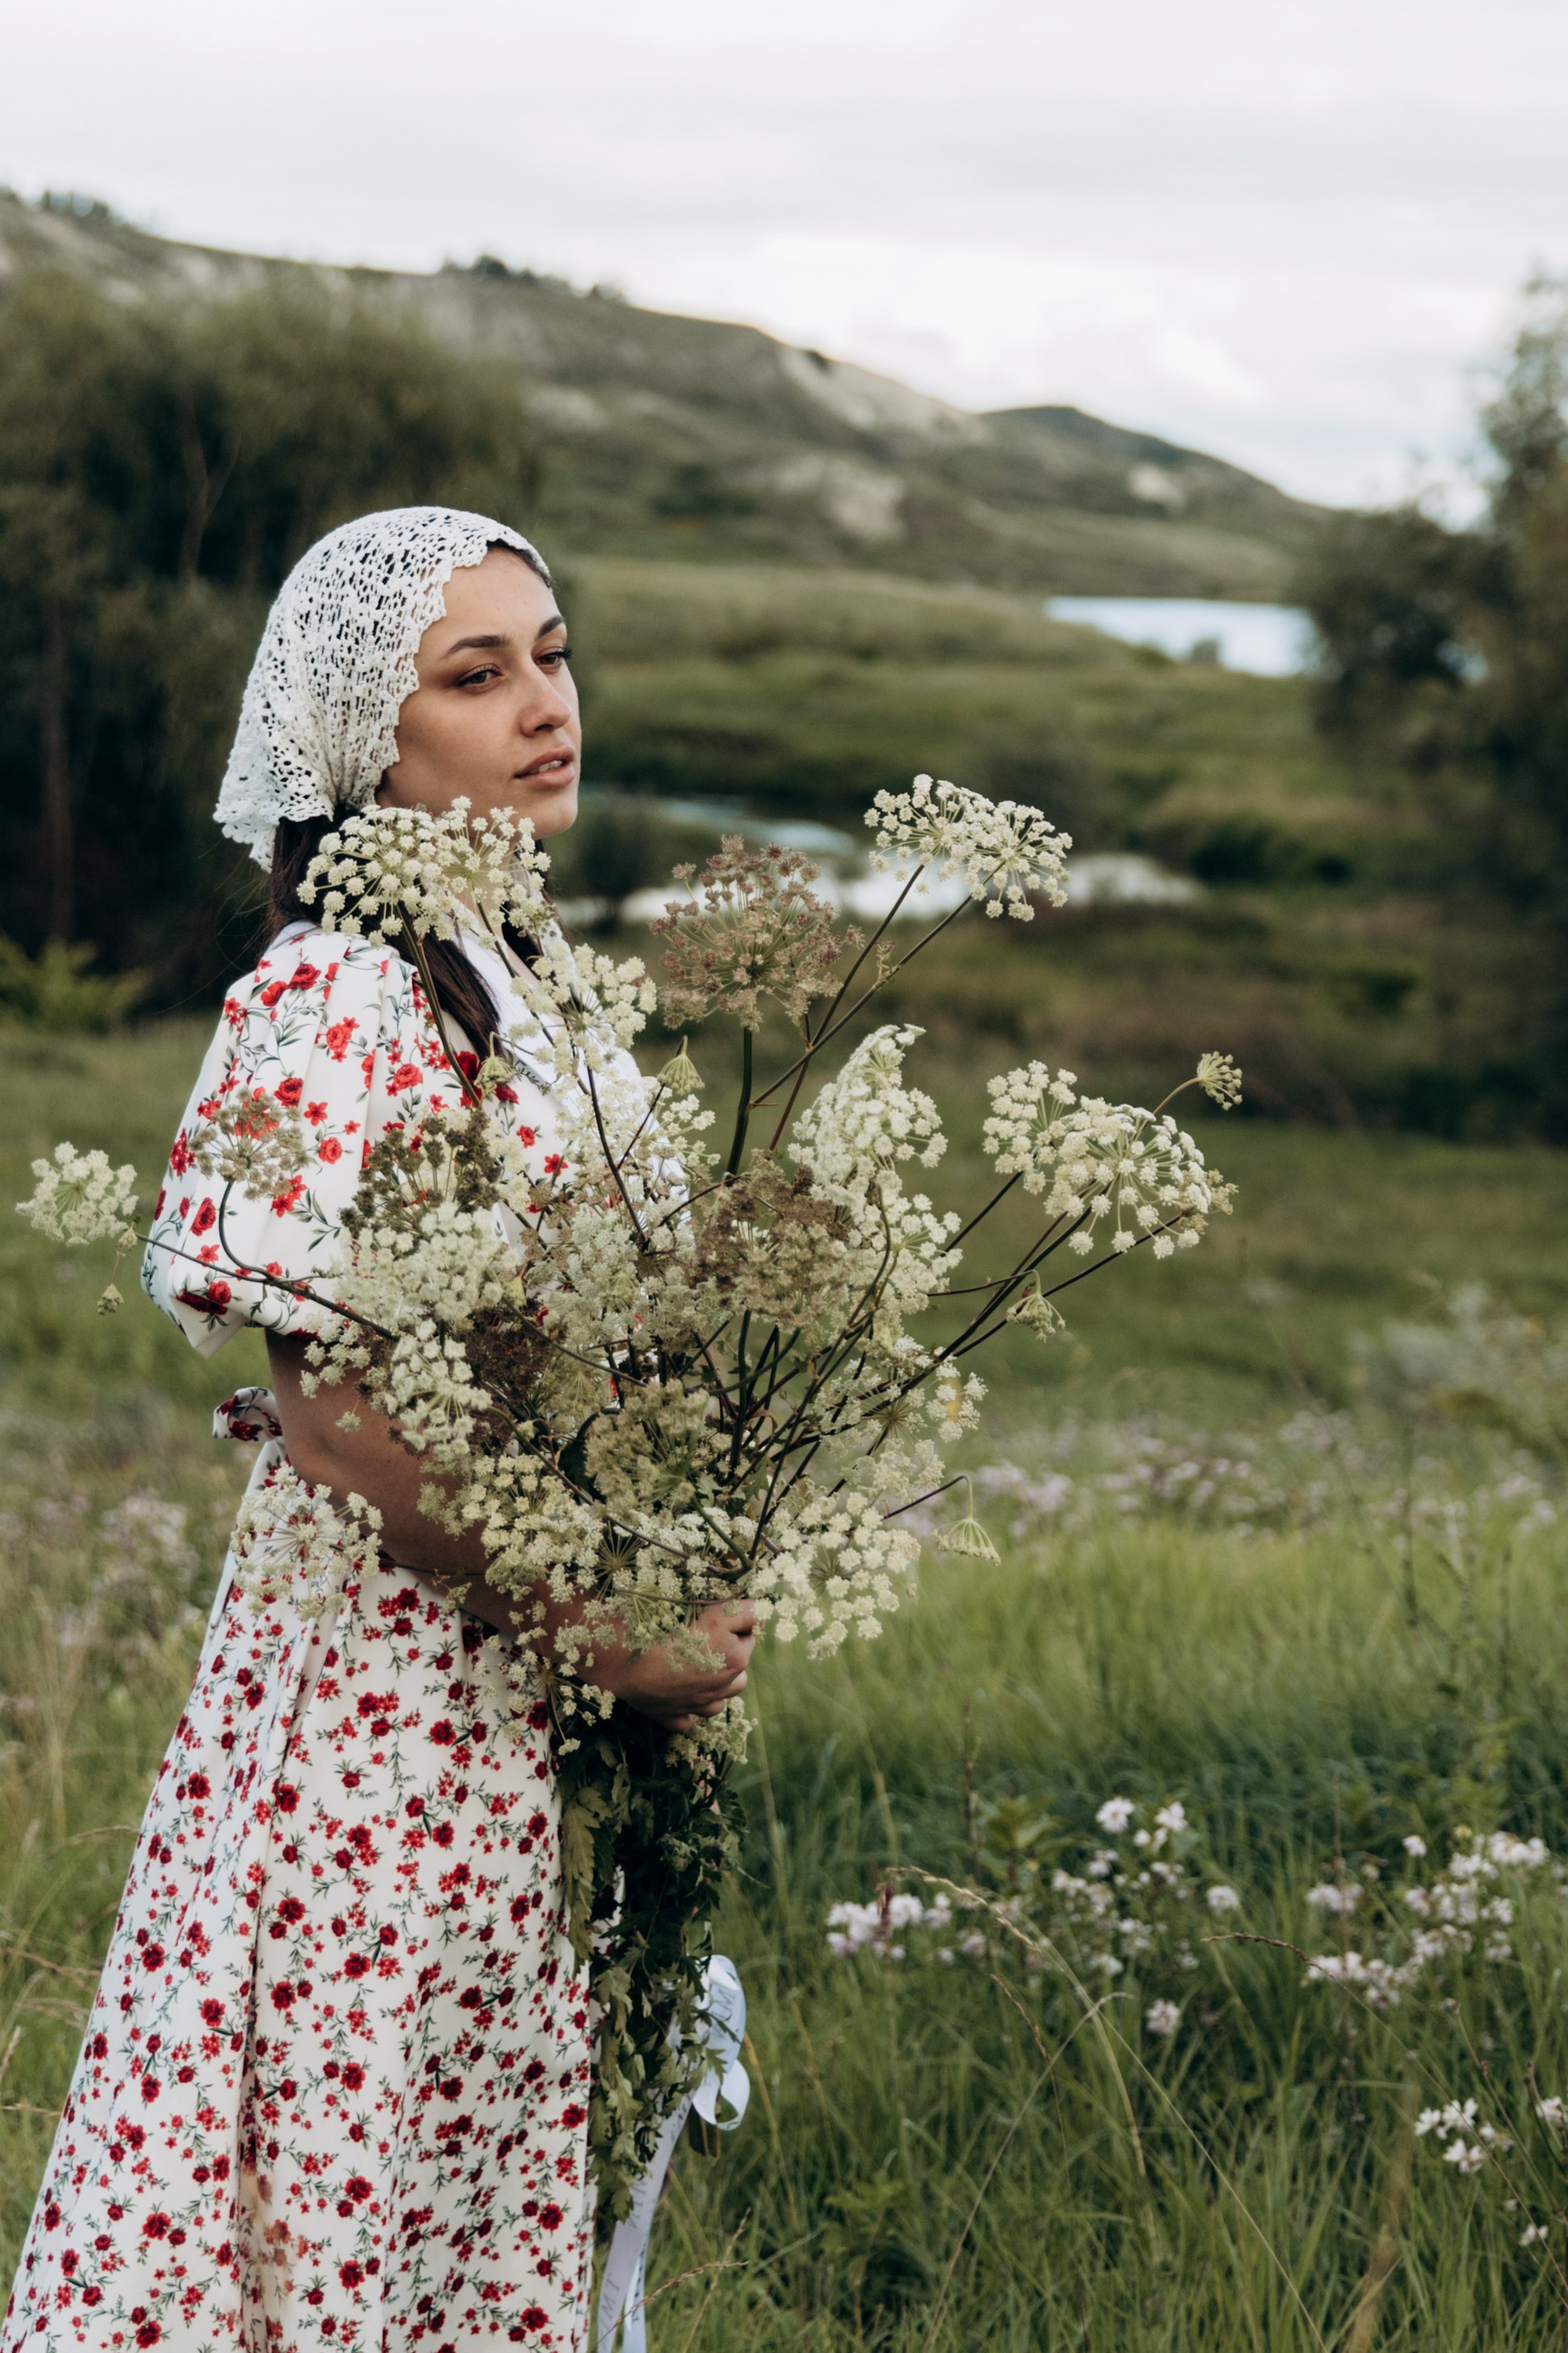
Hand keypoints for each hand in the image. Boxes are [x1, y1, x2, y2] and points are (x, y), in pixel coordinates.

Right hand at [588, 1598, 756, 1733]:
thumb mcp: (712, 1611)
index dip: (736, 1617)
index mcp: (735, 1657)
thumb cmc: (666, 1627)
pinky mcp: (676, 1717)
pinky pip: (690, 1717)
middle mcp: (723, 1684)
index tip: (720, 1611)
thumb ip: (741, 1611)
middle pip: (741, 1663)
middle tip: (704, 1633)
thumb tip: (758, 1612)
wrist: (626, 1657)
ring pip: (723, 1696)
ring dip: (717, 1682)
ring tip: (698, 1664)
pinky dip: (687, 1707)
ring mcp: (700, 1704)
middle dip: (731, 1649)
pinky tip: (676, 1691)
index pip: (750, 1628)